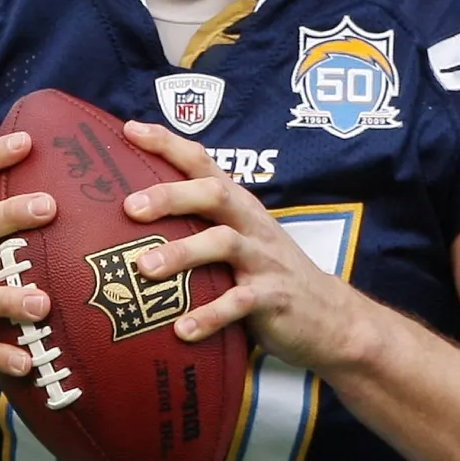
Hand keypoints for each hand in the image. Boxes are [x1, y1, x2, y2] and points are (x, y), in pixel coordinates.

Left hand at [120, 121, 370, 373]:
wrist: (329, 315)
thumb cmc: (266, 272)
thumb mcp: (238, 237)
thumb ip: (198, 223)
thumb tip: (131, 216)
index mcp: (238, 204)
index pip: (202, 161)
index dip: (167, 143)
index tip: (130, 129)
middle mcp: (250, 223)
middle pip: (213, 194)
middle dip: (171, 196)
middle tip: (129, 206)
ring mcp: (263, 259)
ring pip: (223, 244)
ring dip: (183, 253)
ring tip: (144, 268)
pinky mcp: (273, 297)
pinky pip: (239, 303)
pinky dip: (210, 316)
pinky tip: (182, 330)